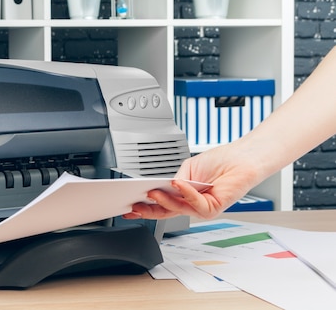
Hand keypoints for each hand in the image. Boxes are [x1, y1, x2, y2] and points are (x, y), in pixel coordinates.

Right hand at [123, 141, 263, 219]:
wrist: (241, 159)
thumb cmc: (220, 162)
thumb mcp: (188, 169)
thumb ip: (176, 180)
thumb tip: (163, 187)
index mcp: (183, 195)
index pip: (161, 204)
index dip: (145, 206)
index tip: (130, 204)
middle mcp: (191, 204)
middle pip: (166, 212)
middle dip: (148, 210)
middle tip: (133, 206)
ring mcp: (202, 208)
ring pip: (178, 209)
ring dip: (164, 201)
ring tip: (152, 192)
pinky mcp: (213, 208)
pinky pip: (195, 204)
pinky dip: (185, 194)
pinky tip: (178, 184)